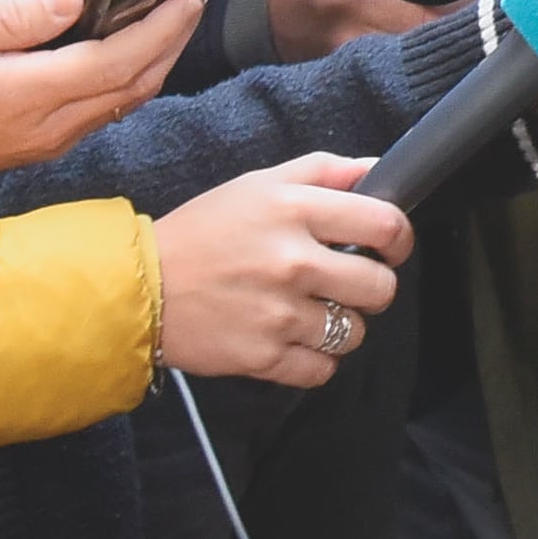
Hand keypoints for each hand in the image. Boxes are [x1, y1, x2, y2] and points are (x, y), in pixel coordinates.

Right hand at [0, 0, 198, 230]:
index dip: (165, 23)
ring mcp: (45, 141)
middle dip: (175, 35)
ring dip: (156, 57)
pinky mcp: (36, 145)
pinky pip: (100, 111)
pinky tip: (127, 47)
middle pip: (136, 82)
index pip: (121, 59)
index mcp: (27, 95)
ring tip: (172, 11)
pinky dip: (127, 76)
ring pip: (124, 100)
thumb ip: (10, 19)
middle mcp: (48, 127)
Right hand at [151, 154, 413, 386]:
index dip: (398, 239)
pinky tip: (292, 339)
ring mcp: (280, 314)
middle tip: (345, 283)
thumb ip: (325, 172)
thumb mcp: (260, 183)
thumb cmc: (203, 232)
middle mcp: (293, 262)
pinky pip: (323, 369)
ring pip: (354, 333)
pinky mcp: (264, 357)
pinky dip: (315, 359)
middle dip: (371, 287)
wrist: (139, 287)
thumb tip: (378, 169)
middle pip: (380, 287)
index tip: (389, 246)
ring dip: (340, 326)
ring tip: (307, 311)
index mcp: (294, 210)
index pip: (385, 224)